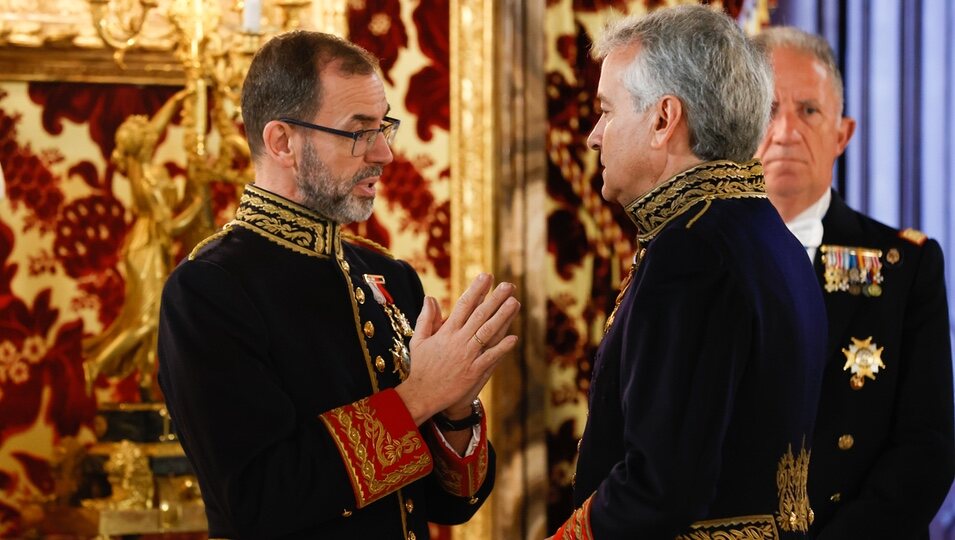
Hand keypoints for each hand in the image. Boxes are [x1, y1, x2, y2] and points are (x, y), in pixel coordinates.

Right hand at [395, 273, 519, 424]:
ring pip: (488, 332)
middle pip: (480, 315)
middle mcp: (458, 341)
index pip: (464, 305)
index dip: (476, 290)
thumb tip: (430, 297)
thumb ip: (426, 318)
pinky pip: (490, 357)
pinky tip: (514, 338)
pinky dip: (502, 348)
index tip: (486, 276)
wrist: (421, 395)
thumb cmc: (420, 367)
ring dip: (502, 317)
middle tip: (508, 285)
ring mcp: (467, 356)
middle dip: (495, 299)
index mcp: (446, 332)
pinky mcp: (473, 372)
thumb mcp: (418, 340)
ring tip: (515, 303)